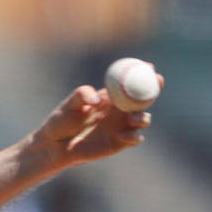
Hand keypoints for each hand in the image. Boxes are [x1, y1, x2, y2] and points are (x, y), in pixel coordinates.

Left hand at [35, 73, 162, 167]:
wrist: (55, 146)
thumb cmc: (60, 121)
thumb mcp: (68, 104)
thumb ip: (82, 95)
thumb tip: (97, 99)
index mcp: (110, 97)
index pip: (129, 83)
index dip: (142, 73)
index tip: (149, 66)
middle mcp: (119, 111)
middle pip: (144, 99)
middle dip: (154, 90)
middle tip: (157, 84)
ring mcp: (121, 126)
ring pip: (143, 119)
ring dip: (143, 117)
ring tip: (132, 118)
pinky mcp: (120, 143)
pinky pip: (135, 138)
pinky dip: (134, 136)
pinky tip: (121, 136)